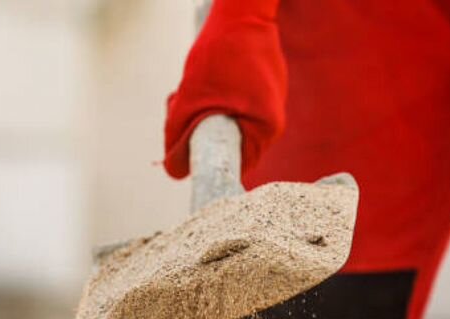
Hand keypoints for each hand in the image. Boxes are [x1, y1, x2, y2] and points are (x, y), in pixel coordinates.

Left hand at [164, 0, 286, 183]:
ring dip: (205, 117)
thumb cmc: (217, 57)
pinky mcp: (265, 92)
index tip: (186, 145)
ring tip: (190, 93)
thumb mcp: (188, 103)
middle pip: (231, 147)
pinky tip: (207, 84)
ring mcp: (272, 106)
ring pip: (230, 128)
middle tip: (180, 110)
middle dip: (200, 135)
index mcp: (266, 129)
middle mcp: (274, 123)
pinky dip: (216, 103)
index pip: (235, 166)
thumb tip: (175, 171)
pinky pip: (237, 110)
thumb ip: (178, 140)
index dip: (206, 161)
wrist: (241, 13)